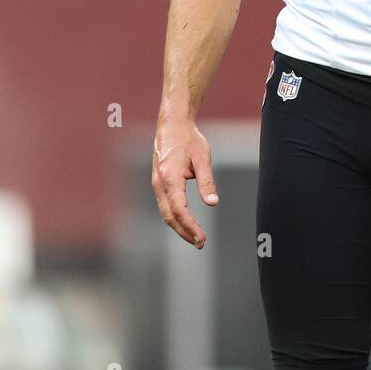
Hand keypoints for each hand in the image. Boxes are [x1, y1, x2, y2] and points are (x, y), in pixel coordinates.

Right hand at [152, 120, 218, 247]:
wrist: (172, 125)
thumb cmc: (188, 140)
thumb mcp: (202, 158)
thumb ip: (207, 182)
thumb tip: (213, 204)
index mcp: (170, 178)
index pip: (179, 210)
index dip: (190, 227)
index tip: (202, 238)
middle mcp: (159, 184)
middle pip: (170, 217)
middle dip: (184, 232)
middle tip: (200, 243)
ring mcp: (156, 184)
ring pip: (166, 213)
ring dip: (179, 227)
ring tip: (195, 238)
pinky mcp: (159, 183)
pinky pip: (165, 206)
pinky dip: (175, 217)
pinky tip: (186, 223)